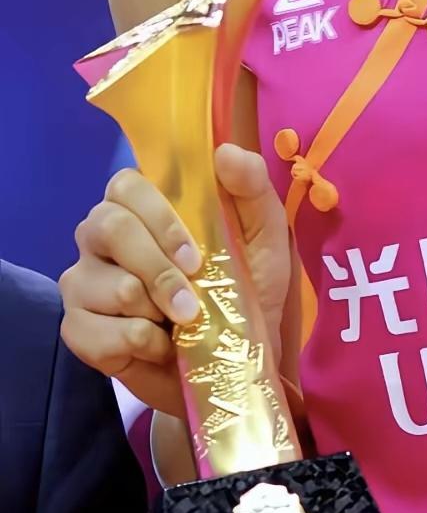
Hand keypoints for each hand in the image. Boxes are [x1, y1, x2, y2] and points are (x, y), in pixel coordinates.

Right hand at [59, 144, 289, 417]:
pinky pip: (91, 332)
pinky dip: (136, 345)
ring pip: (99, 285)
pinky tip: (159, 346)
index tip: (194, 257)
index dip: (158, 218)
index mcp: (143, 203)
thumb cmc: (247, 286)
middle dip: (156, 271)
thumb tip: (225, 152)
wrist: (236, 359)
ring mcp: (84, 281)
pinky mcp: (77, 329)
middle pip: (108, 228)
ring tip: (178, 324)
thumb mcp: (263, 234)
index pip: (126, 185)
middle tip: (190, 305)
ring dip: (151, 312)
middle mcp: (103, 235)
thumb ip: (250, 185)